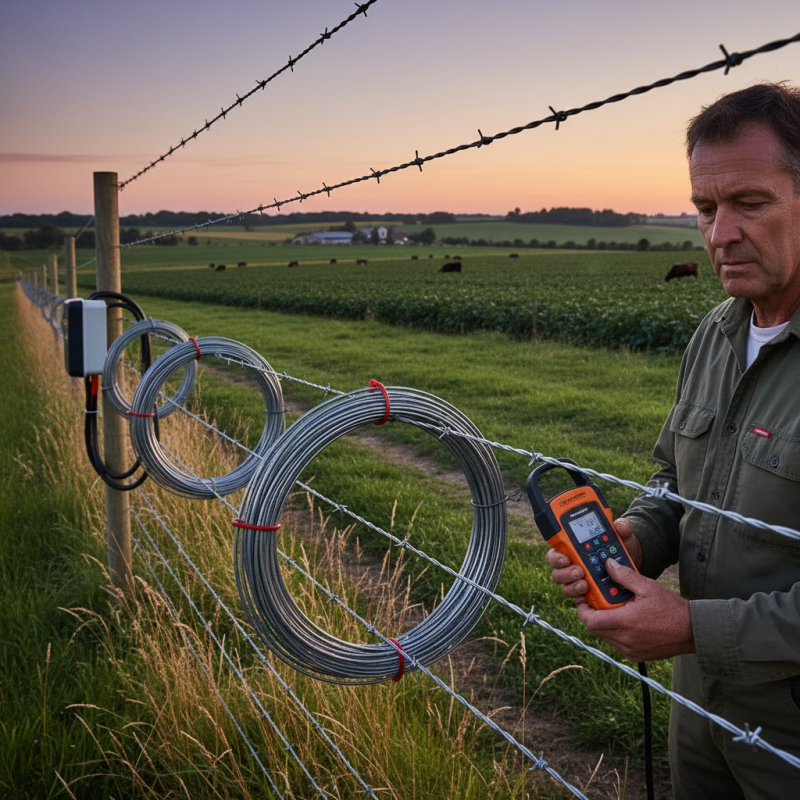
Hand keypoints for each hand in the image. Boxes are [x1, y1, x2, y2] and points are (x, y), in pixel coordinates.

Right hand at [544, 518, 642, 603]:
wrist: (632, 564)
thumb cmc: (620, 546)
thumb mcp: (622, 535)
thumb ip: (621, 528)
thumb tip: (619, 526)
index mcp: (574, 548)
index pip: (557, 551)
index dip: (556, 556)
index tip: (565, 558)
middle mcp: (573, 565)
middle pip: (557, 572)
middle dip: (565, 573)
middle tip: (580, 571)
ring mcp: (579, 581)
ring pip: (566, 587)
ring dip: (573, 586)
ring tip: (586, 584)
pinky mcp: (589, 594)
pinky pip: (580, 600)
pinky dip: (583, 599)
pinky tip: (590, 597)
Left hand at [577, 557, 694, 661]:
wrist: (693, 631)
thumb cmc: (671, 608)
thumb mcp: (647, 586)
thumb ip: (624, 576)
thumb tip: (608, 565)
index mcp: (626, 623)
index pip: (591, 621)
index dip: (583, 610)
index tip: (584, 599)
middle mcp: (626, 640)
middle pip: (595, 630)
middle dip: (592, 615)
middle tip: (596, 601)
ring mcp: (631, 651)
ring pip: (605, 637)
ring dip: (603, 624)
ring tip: (612, 609)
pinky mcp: (637, 656)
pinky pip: (616, 645)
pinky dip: (614, 633)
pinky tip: (624, 621)